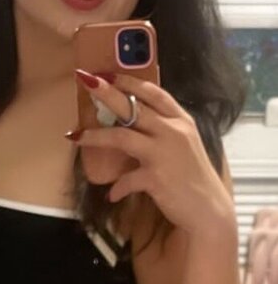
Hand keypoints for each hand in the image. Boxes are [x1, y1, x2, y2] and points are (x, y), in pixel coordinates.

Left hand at [68, 71, 235, 238]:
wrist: (208, 209)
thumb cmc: (193, 177)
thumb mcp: (185, 145)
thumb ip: (165, 130)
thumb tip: (135, 122)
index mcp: (181, 121)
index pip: (154, 92)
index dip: (129, 81)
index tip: (108, 74)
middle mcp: (173, 132)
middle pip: (134, 106)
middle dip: (107, 93)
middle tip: (85, 81)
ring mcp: (164, 154)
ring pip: (121, 136)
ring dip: (95, 136)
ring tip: (75, 137)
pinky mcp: (155, 178)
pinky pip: (126, 179)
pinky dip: (116, 188)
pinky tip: (110, 195)